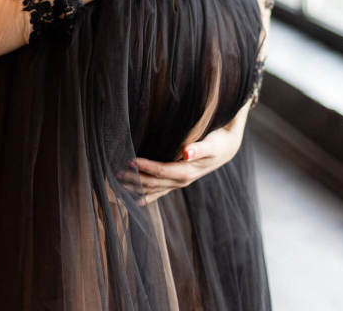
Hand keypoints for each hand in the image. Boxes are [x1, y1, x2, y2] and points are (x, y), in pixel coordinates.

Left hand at [117, 125, 242, 205]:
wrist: (227, 148)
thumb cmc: (218, 142)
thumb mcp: (211, 144)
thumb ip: (198, 148)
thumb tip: (186, 152)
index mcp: (187, 172)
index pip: (161, 171)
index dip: (145, 167)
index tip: (130, 160)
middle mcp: (182, 181)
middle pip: (154, 183)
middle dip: (135, 179)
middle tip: (116, 172)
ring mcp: (180, 183)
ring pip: (155, 189)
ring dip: (137, 187)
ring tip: (118, 185)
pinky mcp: (179, 181)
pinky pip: (161, 192)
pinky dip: (147, 195)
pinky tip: (136, 200)